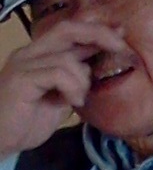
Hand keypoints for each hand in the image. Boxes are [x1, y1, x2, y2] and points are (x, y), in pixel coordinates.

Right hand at [0, 17, 129, 155]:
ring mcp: (23, 64)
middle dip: (99, 36)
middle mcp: (30, 52)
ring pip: (67, 58)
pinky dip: (72, 88)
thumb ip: (75, 79)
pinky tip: (72, 103)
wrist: (1, 140)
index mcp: (39, 54)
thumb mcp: (60, 97)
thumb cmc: (28, 121)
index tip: (122, 34)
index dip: (97, 30)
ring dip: (82, 81)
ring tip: (78, 99)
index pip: (70, 31)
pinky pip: (58, 73)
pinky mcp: (21, 79)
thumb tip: (96, 65)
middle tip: (122, 49)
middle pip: (68, 29)